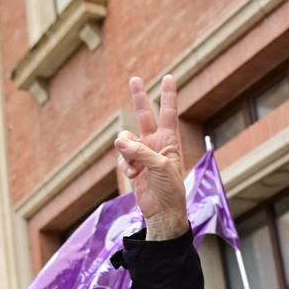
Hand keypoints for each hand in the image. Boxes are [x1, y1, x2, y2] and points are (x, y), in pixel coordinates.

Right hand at [116, 75, 188, 240]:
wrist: (163, 211)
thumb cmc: (170, 189)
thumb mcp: (160, 167)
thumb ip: (140, 151)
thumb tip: (119, 140)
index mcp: (169, 140)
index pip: (168, 113)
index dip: (168, 95)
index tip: (169, 77)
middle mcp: (155, 143)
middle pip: (144, 115)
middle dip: (139, 98)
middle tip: (134, 78)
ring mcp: (142, 153)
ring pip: (125, 139)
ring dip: (126, 151)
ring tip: (134, 166)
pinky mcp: (132, 165)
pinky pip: (121, 156)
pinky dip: (124, 164)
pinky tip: (132, 175)